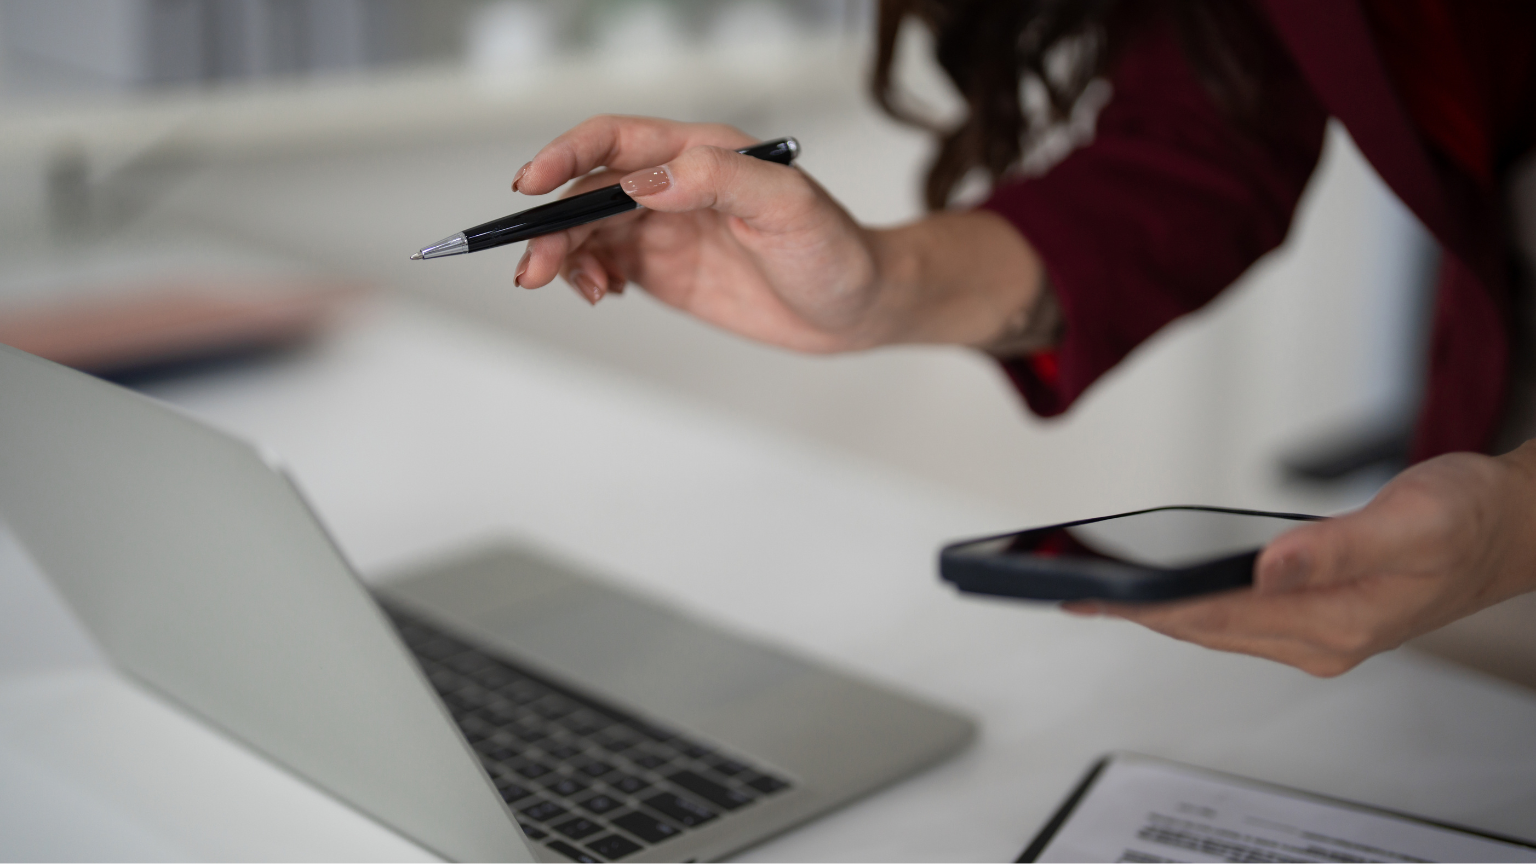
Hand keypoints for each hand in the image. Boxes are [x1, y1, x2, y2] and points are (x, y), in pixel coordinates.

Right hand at [511, 115, 1047, 352]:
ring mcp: (666, 227)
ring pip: (588, 231)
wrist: (858, 309)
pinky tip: (599, 293)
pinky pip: (605, 263)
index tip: (529, 185)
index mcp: (701, 153)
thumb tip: (644, 179)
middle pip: (589, 191)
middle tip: (536, 268)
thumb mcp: (787, 208)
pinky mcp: (664, 268)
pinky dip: (586, 277)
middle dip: (553, 225)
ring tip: (574, 288)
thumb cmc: (835, 251)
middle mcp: (675, 184)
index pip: (616, 139)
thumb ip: (717, 181)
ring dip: (564, 255)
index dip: (565, 154)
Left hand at [1066, 442, 1535, 675]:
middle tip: (1073, 595)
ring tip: (1103, 595)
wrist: (1514, 527)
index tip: (1094, 600)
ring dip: (1162, 613)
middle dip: (1138, 615)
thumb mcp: (1410, 521)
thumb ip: (1335, 547)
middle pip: (1207, 629)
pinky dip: (1196, 605)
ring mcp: (1320, 633)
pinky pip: (1241, 618)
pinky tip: (1170, 593)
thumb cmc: (1470, 518)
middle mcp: (1321, 639)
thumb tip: (1268, 568)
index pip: (1217, 618)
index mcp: (1336, 623)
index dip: (1149, 610)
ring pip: (1220, 627)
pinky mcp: (1322, 618)